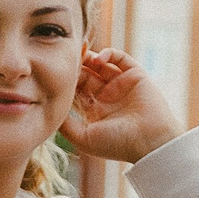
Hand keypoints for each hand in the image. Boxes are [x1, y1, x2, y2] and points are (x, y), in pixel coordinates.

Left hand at [61, 48, 181, 163]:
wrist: (149, 142)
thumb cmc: (117, 143)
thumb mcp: (83, 137)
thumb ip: (64, 123)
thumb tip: (48, 106)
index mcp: (95, 111)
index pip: (76, 90)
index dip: (66, 80)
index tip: (55, 73)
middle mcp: (108, 96)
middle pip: (87, 74)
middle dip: (76, 66)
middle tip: (65, 58)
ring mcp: (121, 85)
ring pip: (102, 64)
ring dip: (90, 58)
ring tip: (81, 54)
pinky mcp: (135, 75)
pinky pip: (120, 58)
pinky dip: (109, 53)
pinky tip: (99, 58)